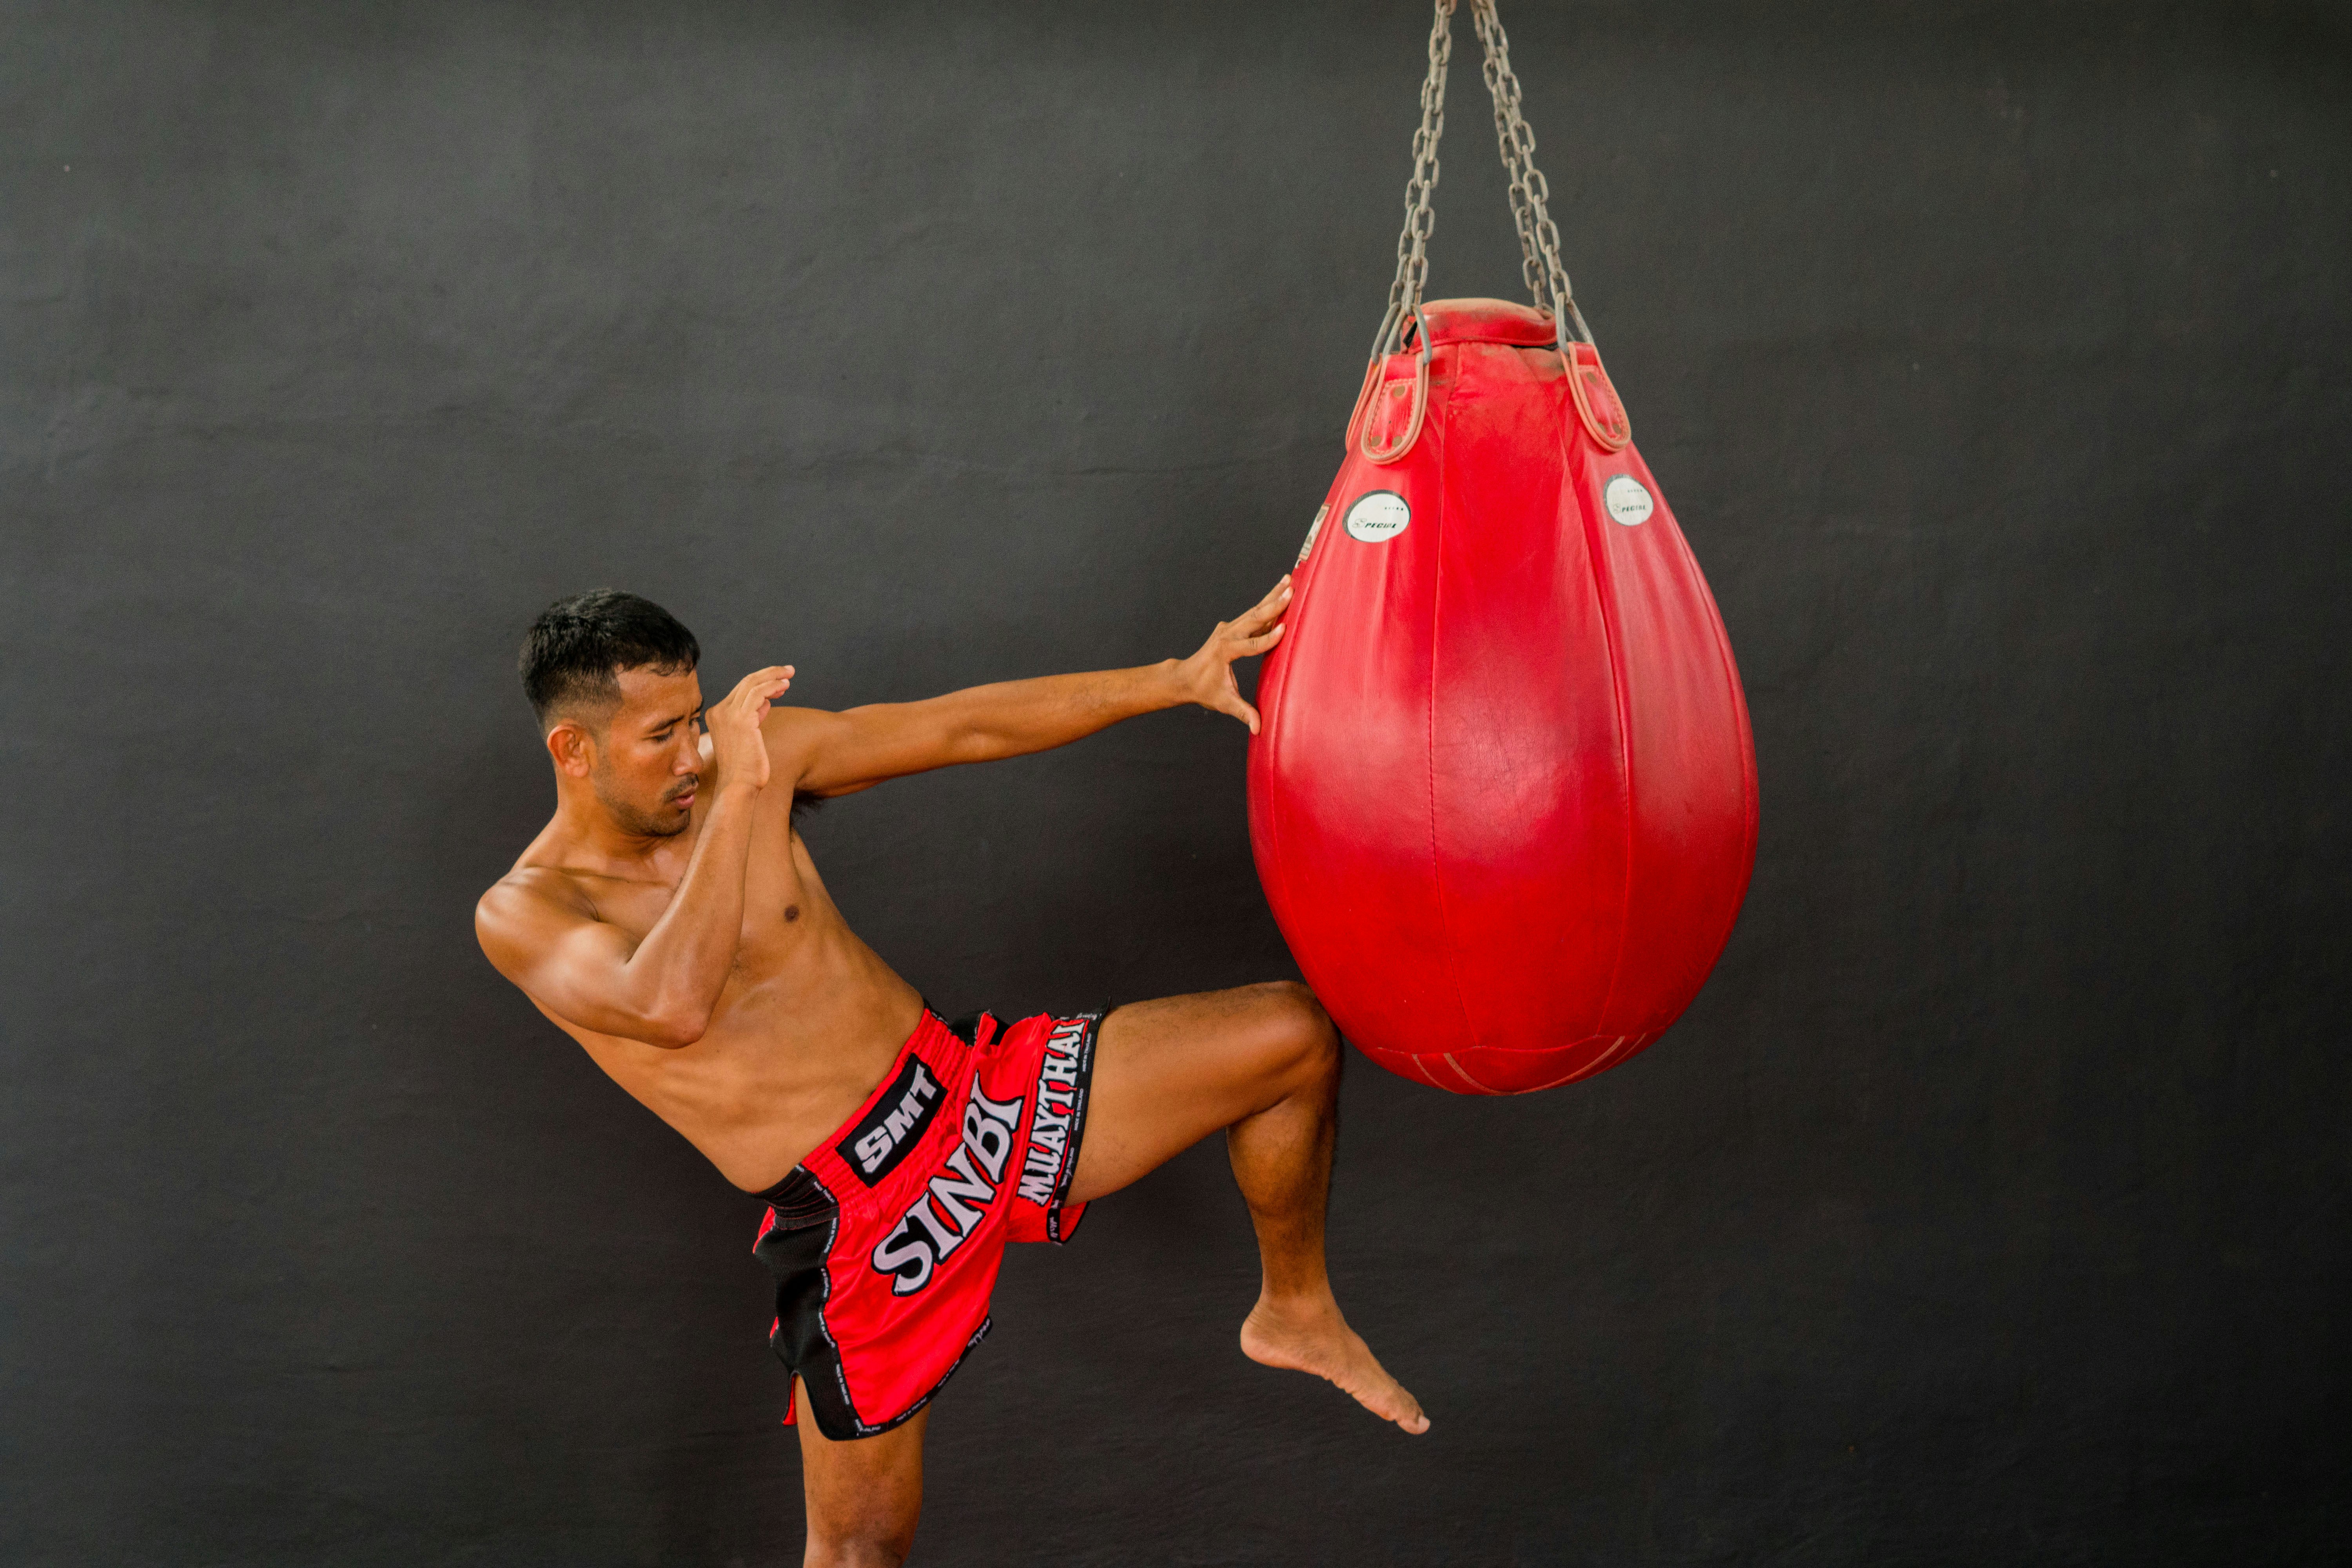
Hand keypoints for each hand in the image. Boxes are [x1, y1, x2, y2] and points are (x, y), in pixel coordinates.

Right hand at [704, 665, 793, 792]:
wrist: (738, 785)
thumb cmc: (745, 767)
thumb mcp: (747, 737)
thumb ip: (752, 717)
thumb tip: (766, 702)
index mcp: (716, 715)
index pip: (740, 691)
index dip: (761, 683)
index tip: (779, 683)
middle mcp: (719, 711)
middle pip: (745, 682)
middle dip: (769, 673)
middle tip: (788, 670)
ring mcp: (728, 714)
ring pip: (752, 683)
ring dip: (774, 676)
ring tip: (790, 674)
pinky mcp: (741, 719)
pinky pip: (759, 692)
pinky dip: (773, 685)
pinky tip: (785, 686)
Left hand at [1174, 576, 1291, 733]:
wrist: (1184, 678)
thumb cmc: (1204, 690)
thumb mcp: (1224, 703)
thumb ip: (1243, 713)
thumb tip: (1258, 729)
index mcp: (1224, 651)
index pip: (1250, 645)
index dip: (1267, 639)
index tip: (1284, 629)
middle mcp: (1226, 635)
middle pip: (1254, 618)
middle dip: (1273, 605)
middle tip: (1291, 591)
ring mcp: (1228, 628)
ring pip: (1254, 610)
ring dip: (1272, 596)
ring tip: (1288, 581)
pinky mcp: (1232, 626)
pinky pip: (1252, 613)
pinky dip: (1267, 602)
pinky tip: (1280, 592)